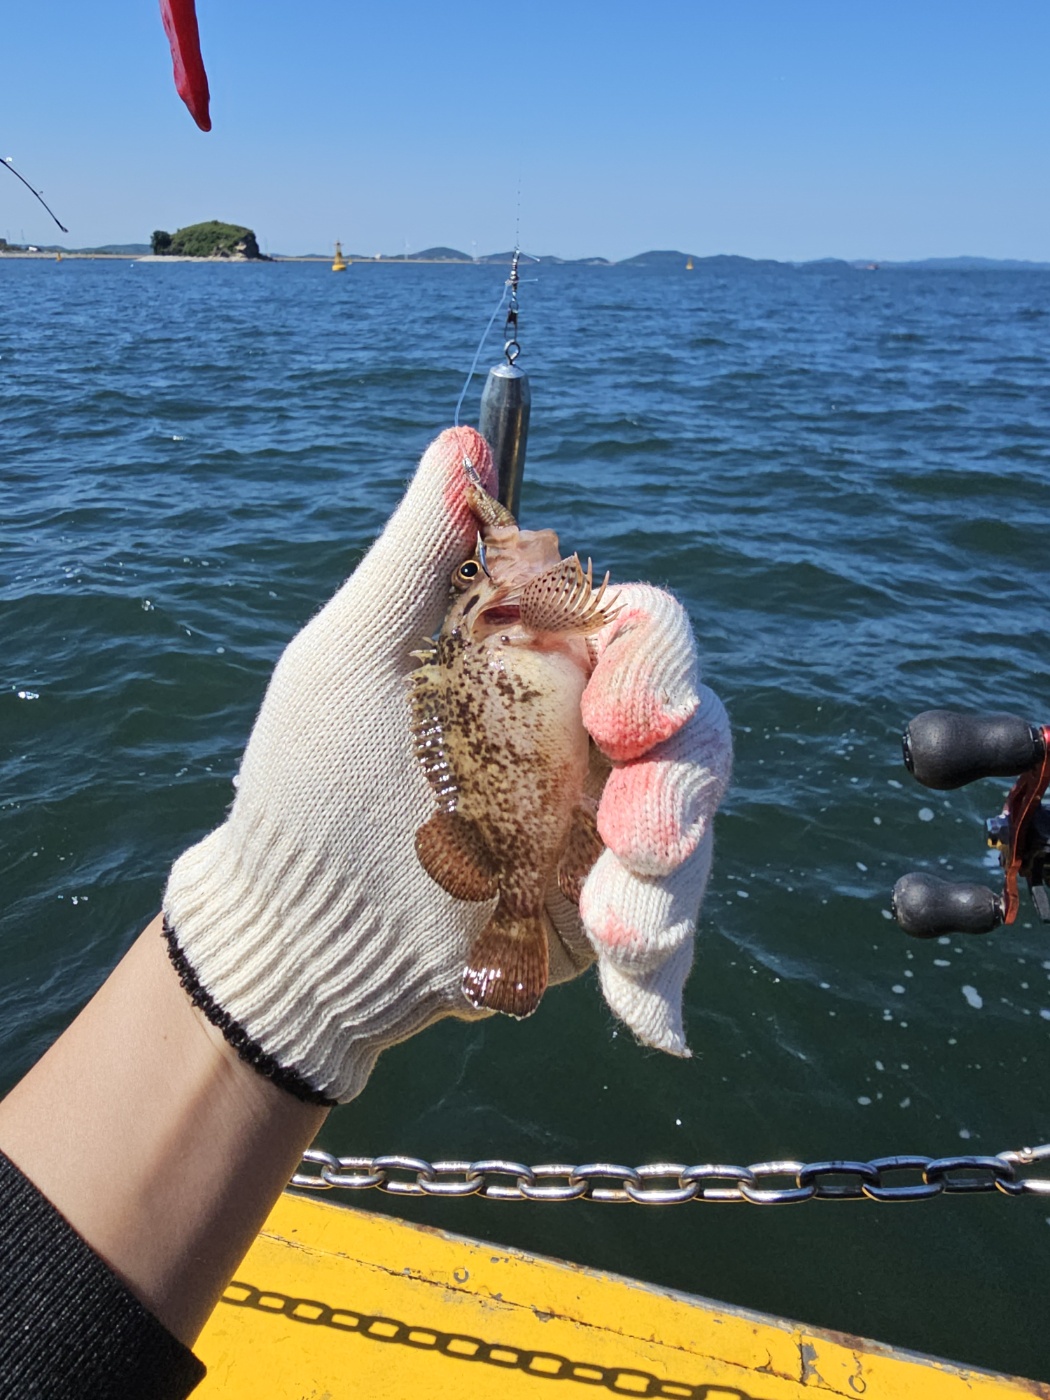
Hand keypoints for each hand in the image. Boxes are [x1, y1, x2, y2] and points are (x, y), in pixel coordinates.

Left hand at [163, 428, 730, 1102]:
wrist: (296, 929)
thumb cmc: (308, 778)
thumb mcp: (353, 658)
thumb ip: (422, 554)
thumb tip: (461, 437)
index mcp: (542, 661)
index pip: (645, 632)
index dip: (660, 660)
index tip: (621, 714)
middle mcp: (586, 739)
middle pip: (696, 734)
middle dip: (682, 786)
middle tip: (635, 840)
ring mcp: (599, 830)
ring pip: (694, 837)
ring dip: (673, 888)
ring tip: (615, 933)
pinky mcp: (597, 914)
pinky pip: (668, 934)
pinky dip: (666, 973)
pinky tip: (651, 1023)